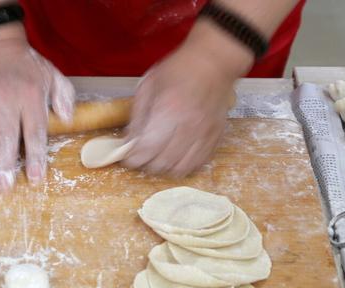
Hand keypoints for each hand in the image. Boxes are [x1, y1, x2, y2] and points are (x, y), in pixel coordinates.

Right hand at [0, 25, 74, 191]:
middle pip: (5, 137)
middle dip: (4, 164)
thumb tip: (68, 118)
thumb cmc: (28, 67)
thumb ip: (64, 96)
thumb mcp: (54, 76)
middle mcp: (6, 101)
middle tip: (3, 188)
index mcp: (31, 98)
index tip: (34, 178)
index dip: (34, 156)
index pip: (34, 132)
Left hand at [121, 20, 253, 176]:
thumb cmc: (179, 69)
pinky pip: (198, 163)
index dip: (133, 159)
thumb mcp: (149, 86)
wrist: (214, 62)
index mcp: (168, 110)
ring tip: (160, 157)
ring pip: (181, 168)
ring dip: (166, 168)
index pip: (147, 149)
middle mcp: (188, 126)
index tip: (128, 157)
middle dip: (147, 164)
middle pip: (163, 163)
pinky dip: (185, 165)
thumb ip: (137, 117)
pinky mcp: (216, 137)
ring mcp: (205, 134)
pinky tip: (177, 155)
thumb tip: (129, 142)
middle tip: (143, 155)